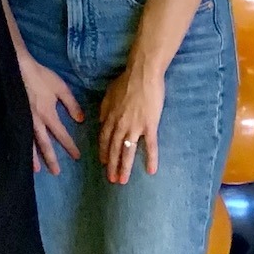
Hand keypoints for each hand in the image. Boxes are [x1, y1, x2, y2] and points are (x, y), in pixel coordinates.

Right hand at [16, 50, 81, 175]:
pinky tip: (20, 153)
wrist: (17, 68)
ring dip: (33, 157)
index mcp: (48, 114)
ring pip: (29, 143)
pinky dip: (20, 146)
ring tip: (37, 169)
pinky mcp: (13, 117)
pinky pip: (18, 135)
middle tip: (56, 172)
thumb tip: (80, 120)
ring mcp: (22, 120)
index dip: (69, 146)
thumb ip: (71, 104)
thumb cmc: (40, 76)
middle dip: (51, 158)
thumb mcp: (60, 87)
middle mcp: (35, 122)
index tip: (77, 157)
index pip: (61, 134)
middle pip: (44, 144)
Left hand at [98, 61, 164, 182]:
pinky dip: (151, 158)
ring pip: (128, 151)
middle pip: (114, 149)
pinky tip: (151, 170)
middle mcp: (120, 124)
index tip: (103, 163)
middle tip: (111, 179)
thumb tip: (101, 122)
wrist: (142, 73)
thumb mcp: (108, 95)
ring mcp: (135, 126)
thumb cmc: (126, 82)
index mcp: (110, 117)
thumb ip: (104, 110)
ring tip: (123, 180)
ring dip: (125, 167)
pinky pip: (150, 145)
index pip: (104, 139)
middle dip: (112, 165)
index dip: (103, 152)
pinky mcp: (150, 125)